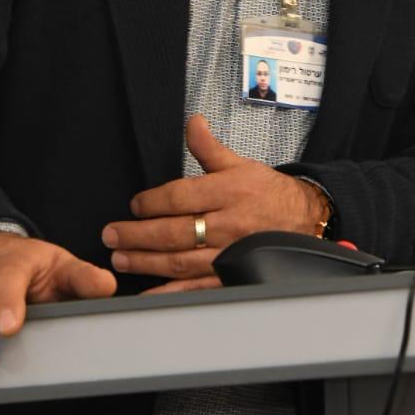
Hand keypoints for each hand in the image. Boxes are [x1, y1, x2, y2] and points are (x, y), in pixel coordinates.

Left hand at [101, 115, 327, 294]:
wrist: (303, 219)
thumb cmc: (267, 193)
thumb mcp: (239, 164)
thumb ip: (209, 148)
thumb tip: (192, 123)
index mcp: (228, 192)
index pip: (181, 197)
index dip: (153, 202)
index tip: (135, 205)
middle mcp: (227, 224)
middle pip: (175, 232)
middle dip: (138, 235)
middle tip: (111, 234)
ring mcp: (228, 253)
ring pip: (180, 261)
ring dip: (146, 262)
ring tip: (120, 258)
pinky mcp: (231, 274)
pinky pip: (196, 286)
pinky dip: (170, 292)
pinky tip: (148, 292)